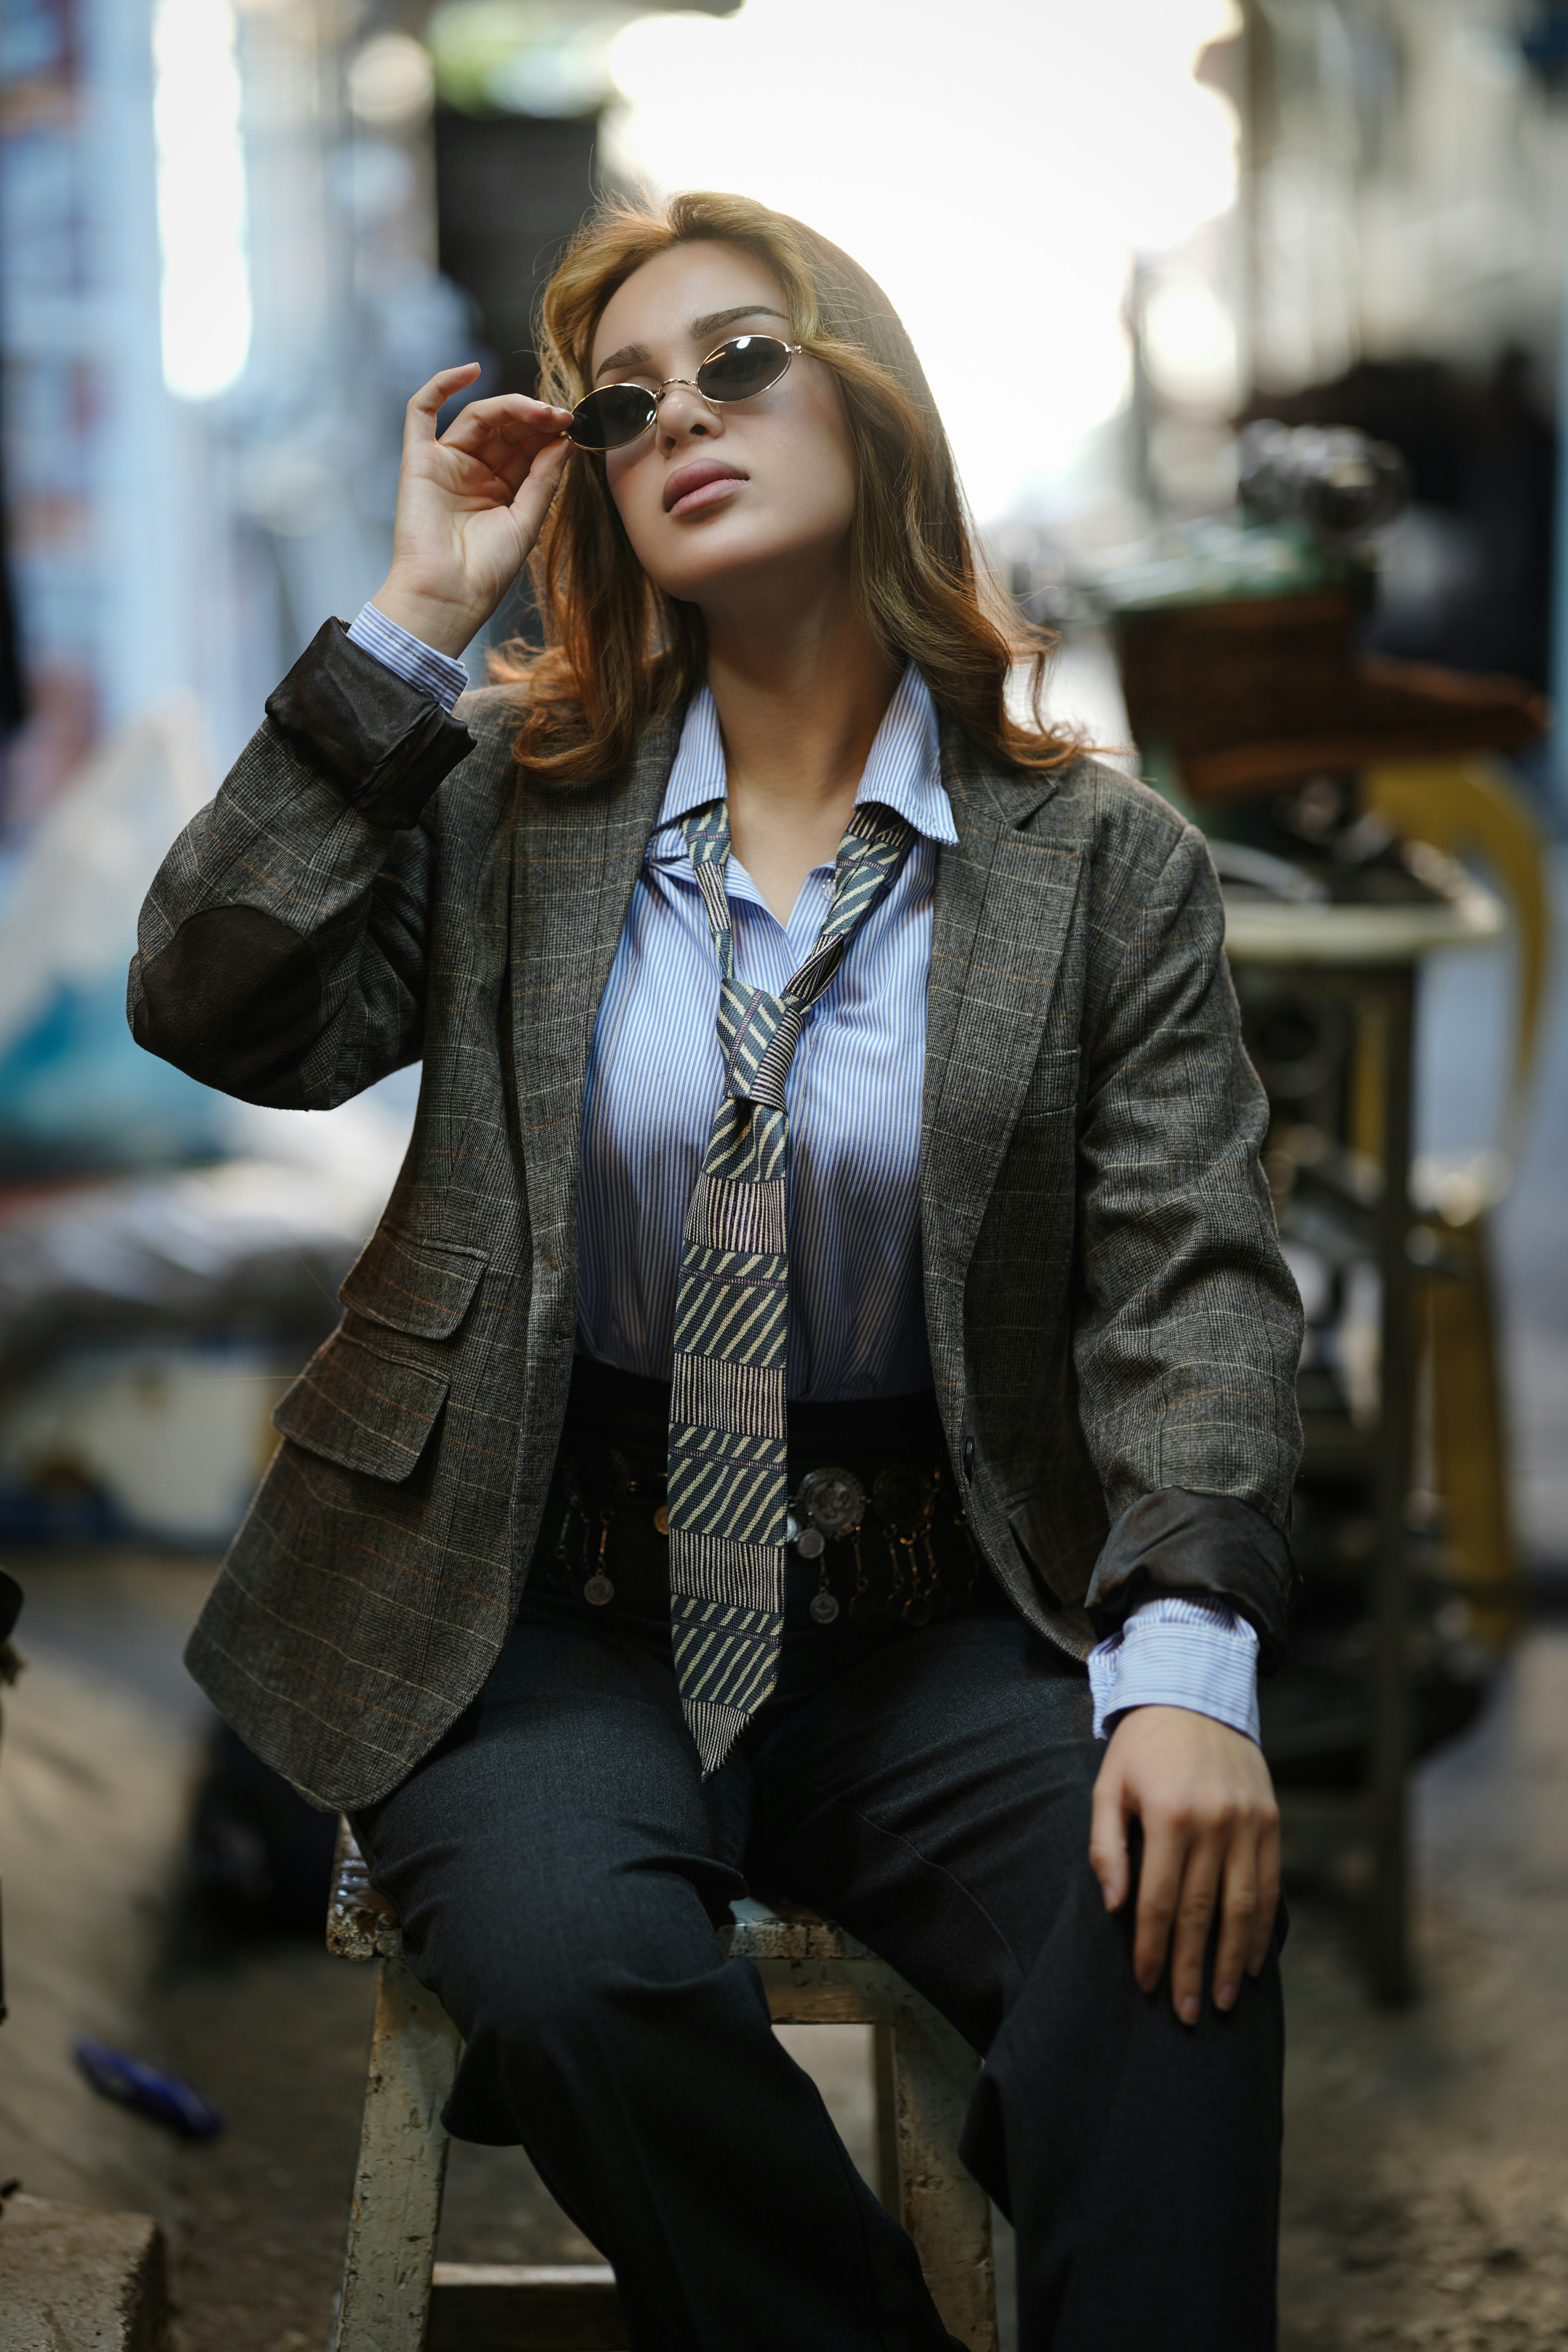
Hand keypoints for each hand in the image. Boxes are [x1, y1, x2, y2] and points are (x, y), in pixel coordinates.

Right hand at [370, 363, 575, 657]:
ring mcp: (445, 464)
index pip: (526, 448)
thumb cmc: (486, 570)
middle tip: (561, 416)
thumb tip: (564, 441)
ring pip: (477, 417)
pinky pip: (422, 411)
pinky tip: (471, 370)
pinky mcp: (418, 460)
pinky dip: (442, 385)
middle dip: (534, 419)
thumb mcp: (526, 521)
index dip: (548, 433)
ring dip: (509, 406)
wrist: (447, 596)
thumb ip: (543, 479)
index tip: (573, 426)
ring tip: (540, 410)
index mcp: (500, 491)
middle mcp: (473, 473)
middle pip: (505, 429)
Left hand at [1089, 1704, 1279, 2024]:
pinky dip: (1263, 1928)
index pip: (1157, 1901)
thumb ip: (1106, 1847)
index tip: (1146, 1985)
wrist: (1197, 1694)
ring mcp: (1247, 1824)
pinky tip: (1255, 1961)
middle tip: (1187, 2012)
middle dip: (1192, 1968)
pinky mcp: (1270, 1822)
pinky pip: (1269, 1887)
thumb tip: (1115, 1907)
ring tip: (1223, 2001)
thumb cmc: (1143, 1747)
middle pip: (1201, 1913)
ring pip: (1242, 1908)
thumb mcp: (1109, 1786)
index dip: (1151, 1948)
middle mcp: (1213, 1823)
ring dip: (1234, 1960)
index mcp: (1168, 1817)